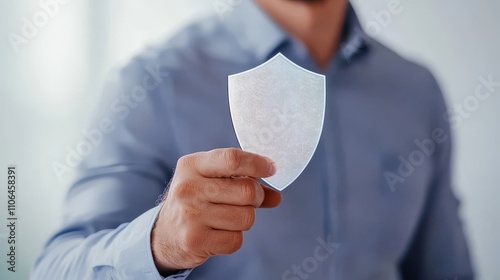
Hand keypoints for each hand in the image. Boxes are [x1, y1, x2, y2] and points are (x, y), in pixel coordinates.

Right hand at [151, 148, 281, 273]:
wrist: (164, 234)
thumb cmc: (194, 201)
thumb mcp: (211, 180)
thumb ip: (242, 181)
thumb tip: (276, 196)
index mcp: (192, 165)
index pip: (232, 159)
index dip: (257, 163)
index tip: (271, 169)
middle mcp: (188, 188)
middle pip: (247, 190)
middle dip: (256, 197)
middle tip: (247, 201)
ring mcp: (190, 215)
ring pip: (246, 217)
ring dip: (245, 220)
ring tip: (227, 218)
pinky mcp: (194, 240)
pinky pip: (236, 240)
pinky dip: (234, 238)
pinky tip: (219, 233)